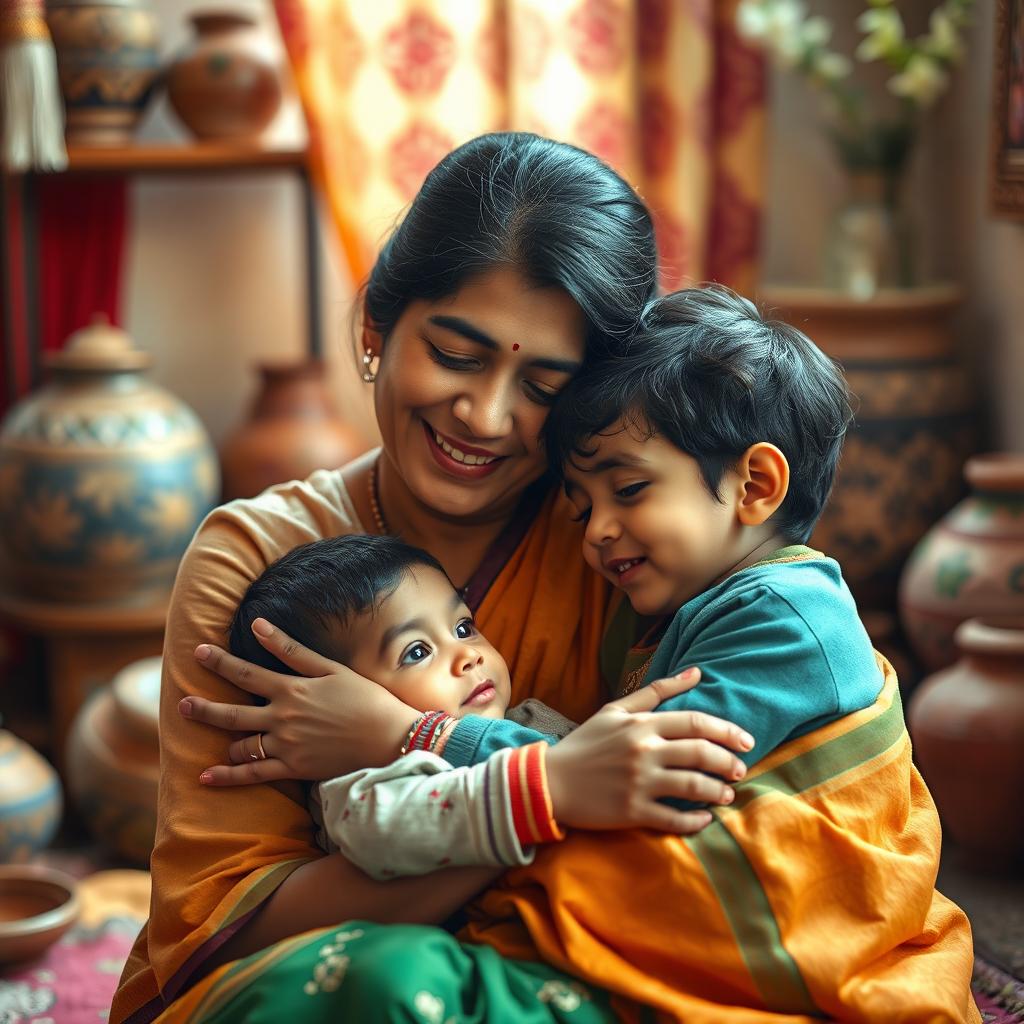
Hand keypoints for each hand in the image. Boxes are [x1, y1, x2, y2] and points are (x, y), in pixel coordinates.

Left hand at [180, 618, 418, 784]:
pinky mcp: (294, 769)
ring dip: (223, 742)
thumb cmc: (366, 698)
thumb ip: (292, 650)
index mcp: (292, 690)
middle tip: (182, 704)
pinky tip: (206, 777)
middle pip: (233, 713)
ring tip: (209, 739)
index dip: (220, 662)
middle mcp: (283, 718)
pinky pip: (254, 775)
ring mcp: (286, 746)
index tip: (199, 652)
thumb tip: (259, 625)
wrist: (390, 737)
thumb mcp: (331, 669)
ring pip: (241, 745)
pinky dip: (228, 777)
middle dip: (204, 708)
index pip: (246, 673)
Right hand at [545, 668, 753, 834]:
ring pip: (693, 787)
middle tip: (741, 769)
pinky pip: (674, 819)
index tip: (747, 741)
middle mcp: (643, 751)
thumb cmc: (586, 743)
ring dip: (718, 791)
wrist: (551, 781)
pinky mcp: (632, 811)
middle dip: (729, 762)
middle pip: (701, 753)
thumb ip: (657, 691)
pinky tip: (705, 820)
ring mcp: (638, 782)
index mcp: (641, 724)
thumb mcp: (616, 709)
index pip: (695, 723)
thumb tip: (696, 672)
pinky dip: (695, 821)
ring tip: (727, 794)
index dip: (727, 731)